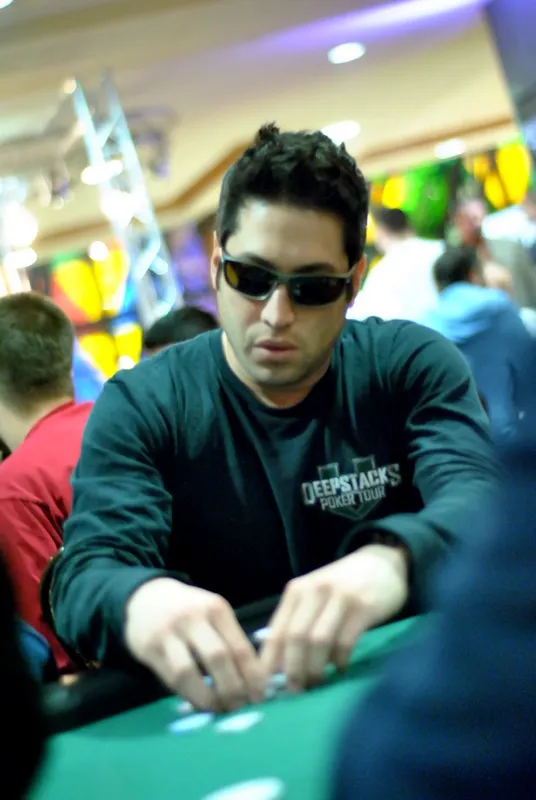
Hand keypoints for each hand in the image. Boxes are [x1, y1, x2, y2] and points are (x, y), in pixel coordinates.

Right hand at [124, 578, 263, 711]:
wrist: (148, 596)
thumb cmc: (190, 611)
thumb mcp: (213, 614)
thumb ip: (231, 640)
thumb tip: (254, 680)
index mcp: (216, 609)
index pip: (239, 647)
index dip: (252, 677)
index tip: (260, 696)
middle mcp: (193, 617)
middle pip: (218, 658)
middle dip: (232, 688)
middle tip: (239, 705)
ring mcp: (168, 632)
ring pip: (189, 672)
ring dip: (207, 697)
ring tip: (218, 708)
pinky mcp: (148, 647)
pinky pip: (170, 677)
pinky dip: (187, 694)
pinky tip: (198, 701)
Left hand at [260, 545, 407, 691]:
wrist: (382, 563)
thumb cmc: (342, 585)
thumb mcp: (313, 595)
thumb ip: (296, 622)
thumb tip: (278, 666)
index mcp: (297, 591)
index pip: (276, 631)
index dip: (268, 663)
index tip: (266, 688)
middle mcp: (315, 591)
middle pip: (296, 638)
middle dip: (293, 670)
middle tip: (295, 692)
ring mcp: (340, 597)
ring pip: (319, 641)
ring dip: (316, 669)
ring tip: (317, 684)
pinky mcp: (364, 606)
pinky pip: (346, 641)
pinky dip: (340, 661)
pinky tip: (340, 669)